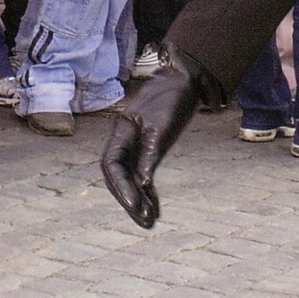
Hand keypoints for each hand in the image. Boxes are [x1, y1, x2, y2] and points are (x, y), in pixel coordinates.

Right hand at [101, 46, 225, 228]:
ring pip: (128, 175)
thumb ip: (150, 153)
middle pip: (117, 175)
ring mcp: (135, 142)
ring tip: (148, 219)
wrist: (186, 77)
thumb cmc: (174, 97)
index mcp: (122, 130)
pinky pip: (142, 171)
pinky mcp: (148, 145)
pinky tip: (152, 203)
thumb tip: (141, 183)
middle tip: (144, 219)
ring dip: (136, 197)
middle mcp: (124, 138)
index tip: (136, 205)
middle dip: (128, 197)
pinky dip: (146, 188)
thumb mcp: (163, 125)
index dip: (121, 186)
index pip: (111, 164)